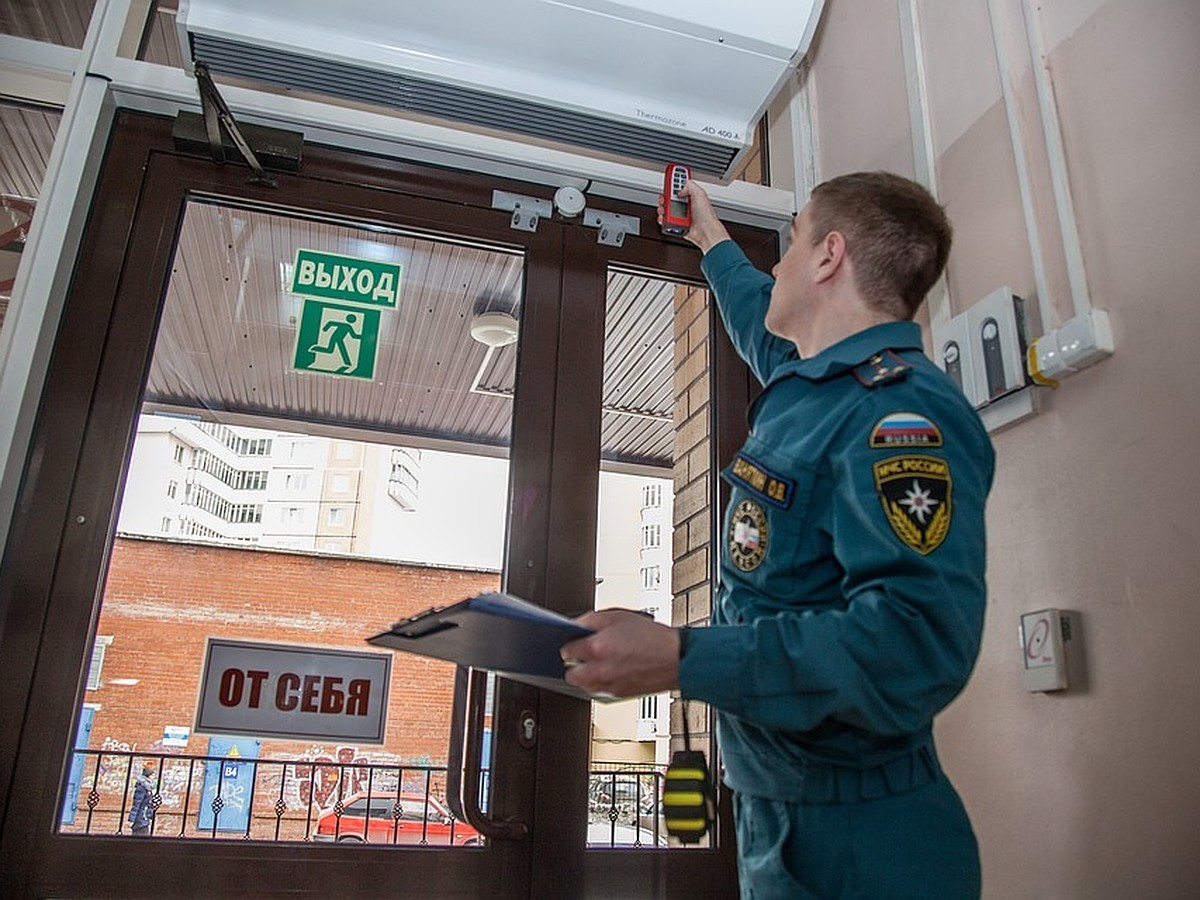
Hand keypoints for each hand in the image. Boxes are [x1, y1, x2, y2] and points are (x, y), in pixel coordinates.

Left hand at [561, 609, 680, 698]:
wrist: (676, 659)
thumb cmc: (653, 638)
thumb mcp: (619, 616)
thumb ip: (592, 619)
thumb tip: (577, 625)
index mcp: (597, 648)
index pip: (566, 651)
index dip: (569, 644)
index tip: (572, 641)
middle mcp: (599, 671)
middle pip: (570, 674)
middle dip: (574, 664)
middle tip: (581, 655)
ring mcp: (608, 686)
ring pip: (582, 686)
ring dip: (584, 676)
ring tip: (595, 663)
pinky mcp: (617, 695)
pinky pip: (598, 691)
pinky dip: (599, 682)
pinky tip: (610, 670)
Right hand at [656, 180, 730, 254]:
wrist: (705, 230)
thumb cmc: (706, 215)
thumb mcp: (700, 193)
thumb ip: (690, 185)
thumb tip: (680, 188)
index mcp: (691, 196)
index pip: (679, 186)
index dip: (673, 182)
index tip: (668, 179)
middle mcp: (685, 205)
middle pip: (669, 197)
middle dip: (664, 196)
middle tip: (664, 197)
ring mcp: (680, 215)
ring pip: (666, 209)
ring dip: (662, 208)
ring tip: (664, 209)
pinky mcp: (676, 224)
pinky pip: (666, 220)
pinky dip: (663, 219)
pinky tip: (664, 217)